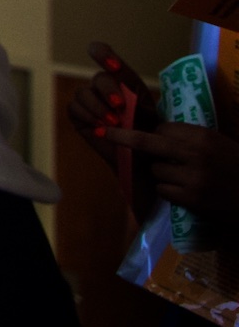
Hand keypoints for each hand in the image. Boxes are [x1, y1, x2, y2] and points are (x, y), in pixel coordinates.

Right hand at [67, 42, 158, 173]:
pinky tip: (100, 128)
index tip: (106, 60)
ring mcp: (88, 100)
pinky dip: (88, 116)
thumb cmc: (150, 134)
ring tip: (113, 124)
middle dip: (108, 91)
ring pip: (83, 93)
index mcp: (122, 80)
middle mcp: (103, 87)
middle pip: (99, 78)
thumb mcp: (147, 110)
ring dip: (98, 108)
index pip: (104, 54)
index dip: (102, 53)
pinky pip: (75, 108)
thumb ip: (132, 92)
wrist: (142, 160)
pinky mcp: (77, 115)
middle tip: (120, 107)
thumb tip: (115, 81)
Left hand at [107, 124, 238, 219]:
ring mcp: (192, 178)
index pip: (161, 128)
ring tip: (185, 177)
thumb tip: (156, 129)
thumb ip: (191, 138)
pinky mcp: (191, 199)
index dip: (154, 132)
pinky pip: (164, 189)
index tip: (144, 131)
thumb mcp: (219, 144)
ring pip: (156, 170)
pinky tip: (187, 192)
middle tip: (101, 131)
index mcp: (202, 136)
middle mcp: (195, 154)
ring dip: (162, 173)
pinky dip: (170, 191)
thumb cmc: (238, 167)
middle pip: (146, 142)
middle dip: (122, 137)